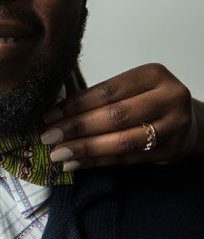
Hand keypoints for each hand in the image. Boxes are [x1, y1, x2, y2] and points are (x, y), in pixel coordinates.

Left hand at [40, 63, 199, 169]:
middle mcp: (168, 98)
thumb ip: (102, 97)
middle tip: (48, 136)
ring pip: (121, 141)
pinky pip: (126, 159)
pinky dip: (97, 162)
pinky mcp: (169, 152)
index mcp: (153, 75)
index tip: (49, 115)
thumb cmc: (149, 100)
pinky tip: (76, 163)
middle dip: (76, 128)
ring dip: (85, 149)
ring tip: (58, 154)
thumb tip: (56, 112)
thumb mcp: (133, 87)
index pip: (107, 91)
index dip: (76, 105)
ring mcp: (172, 127)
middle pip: (115, 116)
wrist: (189, 121)